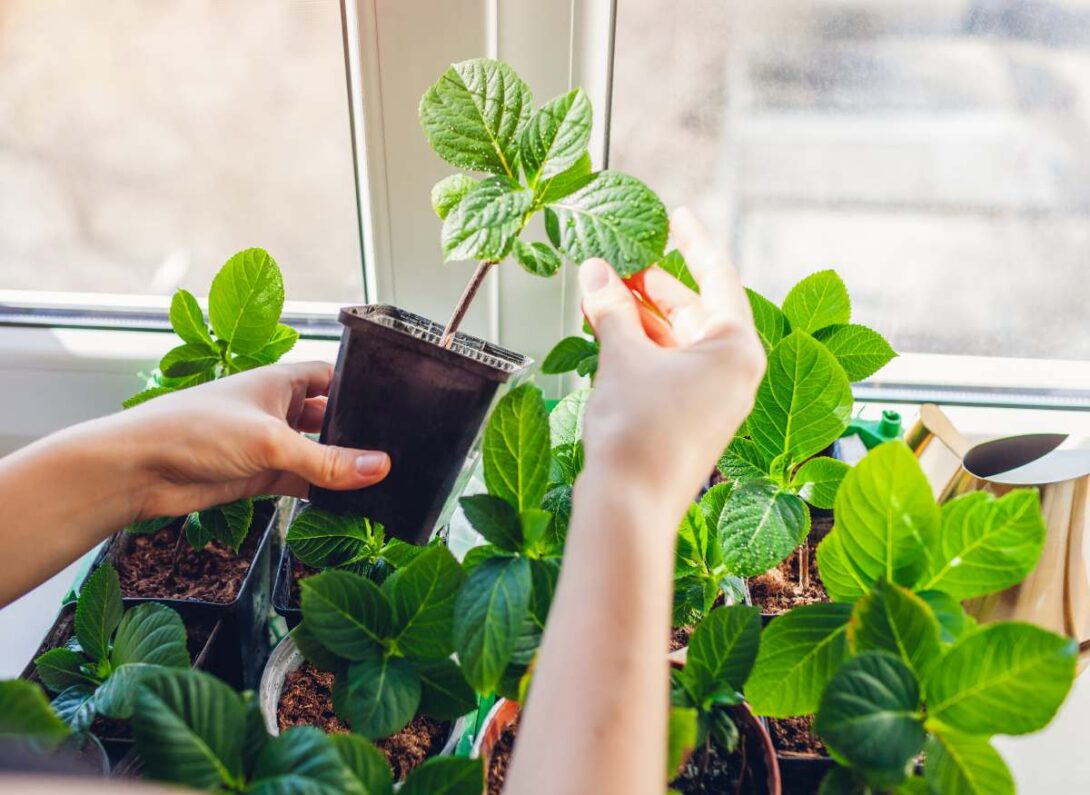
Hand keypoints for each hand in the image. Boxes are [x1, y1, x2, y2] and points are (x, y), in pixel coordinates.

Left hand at [118, 362, 389, 518]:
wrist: (139, 470)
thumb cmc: (195, 431)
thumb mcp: (271, 442)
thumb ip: (328, 460)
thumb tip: (381, 468)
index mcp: (280, 381)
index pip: (331, 378)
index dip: (360, 388)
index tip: (396, 404)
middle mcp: (277, 409)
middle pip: (328, 419)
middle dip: (356, 434)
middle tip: (399, 448)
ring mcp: (268, 444)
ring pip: (317, 454)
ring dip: (341, 468)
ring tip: (384, 480)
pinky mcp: (259, 476)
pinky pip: (301, 482)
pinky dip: (322, 492)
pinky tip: (349, 503)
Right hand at [578, 208, 764, 512]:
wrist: (630, 506)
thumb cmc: (639, 437)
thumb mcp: (622, 356)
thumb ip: (611, 307)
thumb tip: (597, 271)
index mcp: (736, 348)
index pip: (716, 276)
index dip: (692, 242)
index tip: (676, 216)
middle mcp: (734, 372)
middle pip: (694, 309)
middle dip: (652, 284)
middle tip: (618, 259)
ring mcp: (714, 398)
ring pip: (677, 340)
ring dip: (641, 316)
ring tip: (603, 292)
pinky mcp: (691, 418)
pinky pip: (670, 367)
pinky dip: (642, 346)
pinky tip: (610, 331)